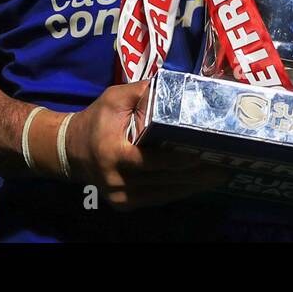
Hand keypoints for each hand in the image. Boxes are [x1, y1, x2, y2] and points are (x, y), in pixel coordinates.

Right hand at [62, 80, 226, 210]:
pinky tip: (197, 184)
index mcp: (113, 153)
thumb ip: (144, 91)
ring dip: (192, 187)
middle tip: (224, 167)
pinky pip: (157, 199)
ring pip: (164, 194)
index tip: (202, 154)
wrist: (68, 150)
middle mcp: (117, 180)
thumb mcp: (115, 97)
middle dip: (195, 175)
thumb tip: (177, 86)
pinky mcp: (124, 204)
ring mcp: (120, 197)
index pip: (151, 161)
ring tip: (218, 176)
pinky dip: (178, 191)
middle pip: (163, 180)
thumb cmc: (96, 120)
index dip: (178, 160)